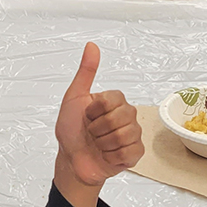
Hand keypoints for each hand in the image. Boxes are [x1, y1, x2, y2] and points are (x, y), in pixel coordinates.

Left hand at [54, 43, 142, 188]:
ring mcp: (133, 134)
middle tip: (92, 132)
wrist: (72, 160)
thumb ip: (85, 72)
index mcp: (113, 100)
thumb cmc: (71, 130)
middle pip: (119, 117)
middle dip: (98, 129)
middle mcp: (126, 114)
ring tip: (98, 144)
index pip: (112, 99)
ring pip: (124, 136)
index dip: (94, 111)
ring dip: (103, 144)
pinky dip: (112, 156)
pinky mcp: (135, 152)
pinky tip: (107, 155)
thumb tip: (91, 46)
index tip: (87, 116)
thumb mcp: (73, 98)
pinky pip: (129, 151)